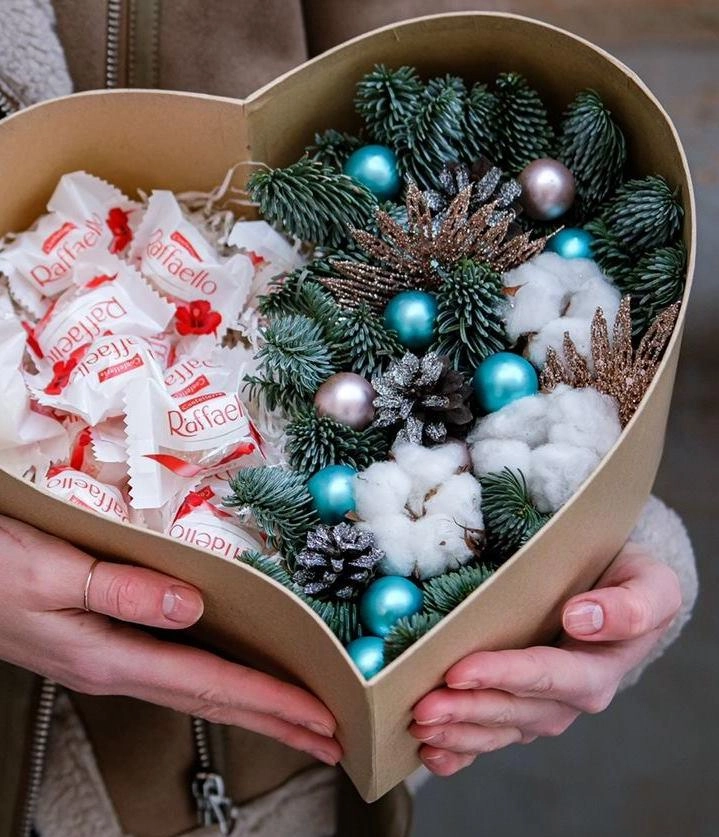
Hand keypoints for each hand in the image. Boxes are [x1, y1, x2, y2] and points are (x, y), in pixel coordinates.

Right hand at [0, 515, 340, 765]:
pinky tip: (232, 682)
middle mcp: (118, 669)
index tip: (318, 716)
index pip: (210, 685)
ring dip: (253, 708)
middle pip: (213, 702)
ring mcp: (111, 663)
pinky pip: (180, 675)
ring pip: (199, 693)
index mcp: (112, 657)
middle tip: (330, 738)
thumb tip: (191, 606)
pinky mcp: (106, 648)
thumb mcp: (55, 572)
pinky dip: (220, 685)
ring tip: (297, 721)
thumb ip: (124, 591)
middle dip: (276, 722)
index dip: (269, 701)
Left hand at [410, 544, 681, 775]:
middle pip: (514, 710)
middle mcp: (569, 698)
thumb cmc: (631, 583)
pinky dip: (461, 749)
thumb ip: (629, 606)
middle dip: (467, 710)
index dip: (503, 676)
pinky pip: (491, 737)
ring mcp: (542, 707)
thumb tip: (581, 618)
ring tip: (420, 727)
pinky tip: (431, 754)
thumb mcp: (651, 585)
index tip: (460, 672)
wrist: (621, 593)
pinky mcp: (520, 708)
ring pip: (498, 728)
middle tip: (423, 709)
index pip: (547, 676)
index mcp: (598, 669)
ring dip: (457, 731)